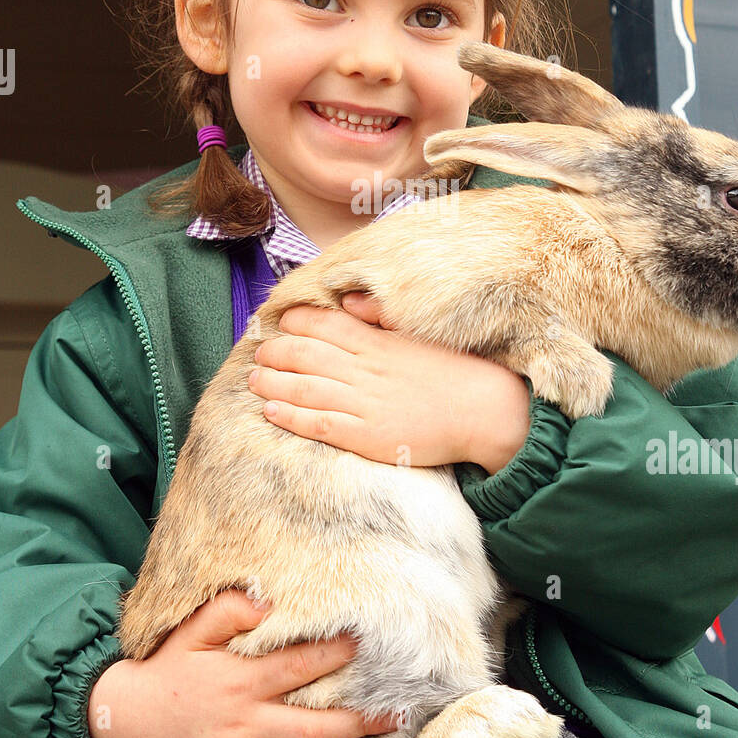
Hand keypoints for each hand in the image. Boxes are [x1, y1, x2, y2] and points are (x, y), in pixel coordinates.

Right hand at [88, 591, 398, 737]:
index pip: (297, 668)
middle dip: (361, 722)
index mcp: (240, 682)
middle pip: (315, 727)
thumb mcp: (191, 630)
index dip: (334, 657)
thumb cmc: (172, 669)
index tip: (365, 647)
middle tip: (397, 714)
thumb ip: (227, 610)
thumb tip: (266, 600)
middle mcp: (246, 722)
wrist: (136, 721)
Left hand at [248, 293, 531, 472]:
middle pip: (306, 355)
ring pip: (305, 388)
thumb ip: (381, 317)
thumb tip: (351, 301)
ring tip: (254, 378)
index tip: (279, 322)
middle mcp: (366, 370)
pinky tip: (271, 411)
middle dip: (276, 351)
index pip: (326, 325)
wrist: (484, 410)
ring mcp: (365, 403)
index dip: (296, 322)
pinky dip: (291, 416)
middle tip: (259, 350)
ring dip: (273, 382)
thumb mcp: (419, 334)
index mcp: (378, 342)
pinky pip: (320, 424)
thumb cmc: (454, 371)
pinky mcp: (367, 435)